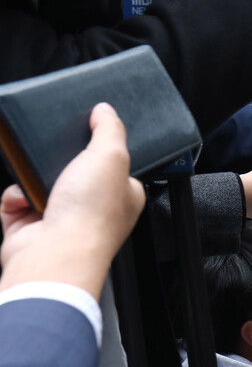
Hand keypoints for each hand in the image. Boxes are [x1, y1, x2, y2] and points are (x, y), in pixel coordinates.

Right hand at [0, 103, 144, 298]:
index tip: (88, 132)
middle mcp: (93, 208)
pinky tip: (22, 198)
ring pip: (39, 183)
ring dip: (32, 176)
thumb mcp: (110, 156)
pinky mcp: (29, 228)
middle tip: (55, 155)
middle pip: (72, 170)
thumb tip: (105, 111)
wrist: (54, 255)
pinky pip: (14, 200)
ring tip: (37, 176)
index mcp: (122, 194)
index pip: (114, 163)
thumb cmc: (90, 216)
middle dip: (58, 161)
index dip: (100, 147)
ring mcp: (60, 219)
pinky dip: (13, 196)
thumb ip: (109, 129)